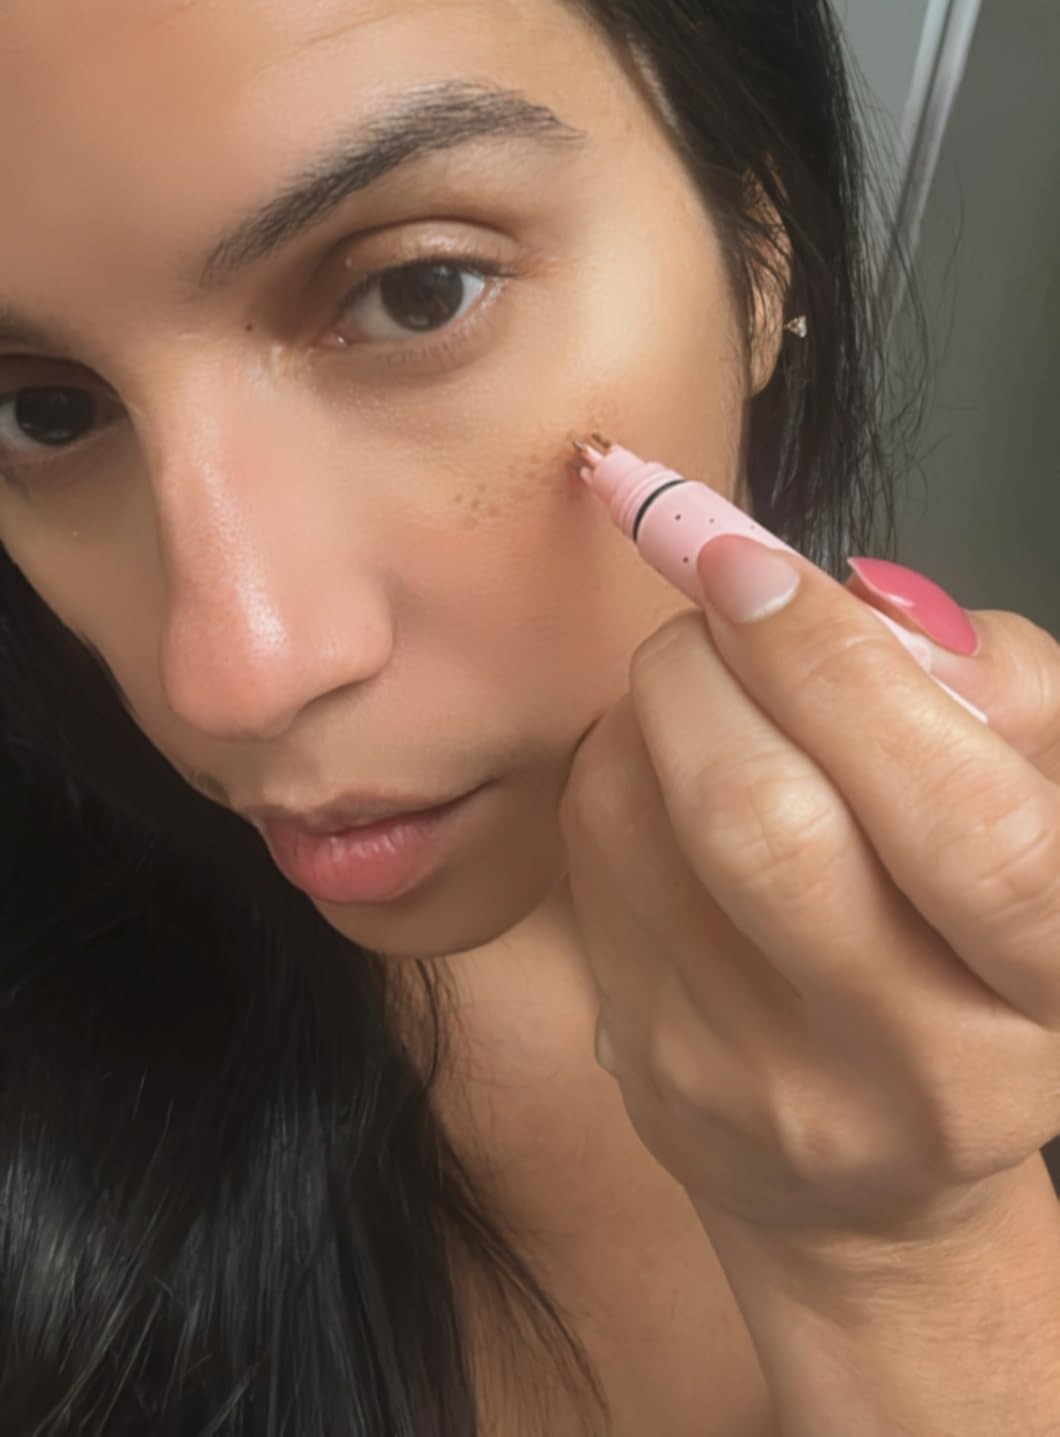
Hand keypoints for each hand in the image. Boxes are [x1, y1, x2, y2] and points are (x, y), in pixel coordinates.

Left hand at [558, 534, 1059, 1257]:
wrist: (870, 1169)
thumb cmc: (969, 933)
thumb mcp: (1047, 802)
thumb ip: (1005, 689)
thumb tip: (876, 608)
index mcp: (1053, 982)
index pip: (964, 824)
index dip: (844, 671)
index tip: (752, 560)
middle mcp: (919, 1063)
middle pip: (767, 822)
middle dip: (712, 661)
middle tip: (719, 593)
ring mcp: (766, 1082)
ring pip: (645, 828)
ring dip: (652, 700)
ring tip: (704, 677)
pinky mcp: (651, 1072)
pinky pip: (591, 863)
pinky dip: (613, 765)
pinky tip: (665, 762)